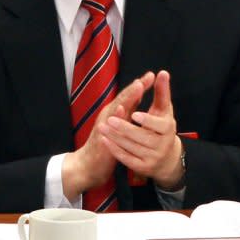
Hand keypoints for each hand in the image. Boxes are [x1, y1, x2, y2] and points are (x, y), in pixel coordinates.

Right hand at [62, 76, 151, 200]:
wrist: (89, 164)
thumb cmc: (106, 143)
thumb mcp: (118, 125)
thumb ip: (127, 110)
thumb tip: (137, 96)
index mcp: (113, 112)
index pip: (127, 96)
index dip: (138, 86)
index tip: (151, 75)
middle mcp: (107, 115)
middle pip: (122, 98)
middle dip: (134, 87)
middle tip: (145, 77)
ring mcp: (104, 125)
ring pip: (116, 107)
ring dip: (127, 96)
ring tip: (138, 86)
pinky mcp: (102, 136)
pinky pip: (111, 123)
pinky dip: (116, 115)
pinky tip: (123, 109)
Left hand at [99, 70, 184, 188]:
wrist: (166, 159)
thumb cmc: (163, 128)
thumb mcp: (164, 110)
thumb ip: (162, 92)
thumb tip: (162, 72)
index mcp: (169, 129)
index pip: (159, 125)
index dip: (147, 120)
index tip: (134, 113)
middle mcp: (163, 146)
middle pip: (142, 137)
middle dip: (125, 128)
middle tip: (110, 119)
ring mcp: (152, 158)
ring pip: (132, 148)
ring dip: (116, 138)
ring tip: (103, 127)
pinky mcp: (142, 167)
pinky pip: (127, 159)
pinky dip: (115, 150)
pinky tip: (105, 141)